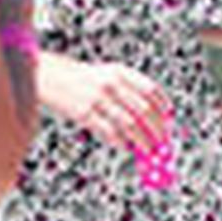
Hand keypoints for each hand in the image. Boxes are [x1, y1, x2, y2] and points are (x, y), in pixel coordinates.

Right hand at [42, 54, 170, 151]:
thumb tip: (152, 109)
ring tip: (149, 148)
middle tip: (162, 139)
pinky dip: (119, 141)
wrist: (52, 77)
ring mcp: (98, 99)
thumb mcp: (110, 72)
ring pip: (128, 123)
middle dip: (156, 126)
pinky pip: (108, 131)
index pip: (150, 89)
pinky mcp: (84, 113)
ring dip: (141, 139)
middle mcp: (112, 84)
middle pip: (143, 109)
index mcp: (121, 72)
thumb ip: (130, 87)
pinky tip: (125, 146)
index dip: (162, 105)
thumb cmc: (85, 77)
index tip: (169, 118)